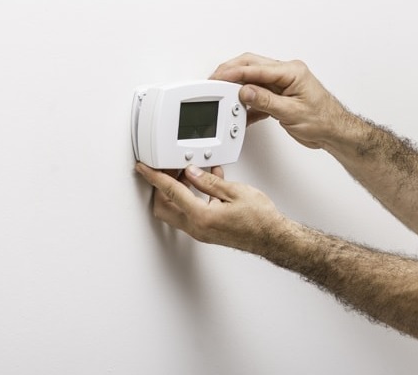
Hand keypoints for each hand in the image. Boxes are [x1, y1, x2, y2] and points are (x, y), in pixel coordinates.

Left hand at [135, 163, 287, 251]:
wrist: (272, 238)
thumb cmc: (260, 220)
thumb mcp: (235, 192)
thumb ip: (209, 182)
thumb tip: (192, 172)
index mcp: (201, 216)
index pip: (170, 192)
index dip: (154, 177)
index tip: (144, 168)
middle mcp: (197, 227)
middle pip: (164, 206)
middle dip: (161, 187)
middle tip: (167, 170)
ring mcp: (201, 231)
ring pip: (175, 210)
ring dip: (177, 191)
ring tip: (188, 173)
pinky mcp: (207, 231)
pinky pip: (190, 213)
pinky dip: (191, 197)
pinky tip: (205, 184)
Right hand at [210, 52, 346, 148]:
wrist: (334, 133)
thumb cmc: (323, 120)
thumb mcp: (291, 112)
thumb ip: (266, 101)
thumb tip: (245, 91)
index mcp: (291, 71)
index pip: (256, 68)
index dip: (234, 73)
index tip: (219, 78)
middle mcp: (286, 74)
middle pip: (251, 66)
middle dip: (231, 73)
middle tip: (214, 81)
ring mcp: (282, 85)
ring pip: (253, 80)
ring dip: (238, 88)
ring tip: (223, 96)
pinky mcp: (279, 97)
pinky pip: (258, 96)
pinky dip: (247, 104)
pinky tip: (240, 112)